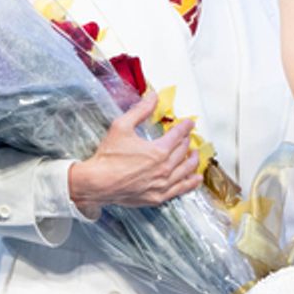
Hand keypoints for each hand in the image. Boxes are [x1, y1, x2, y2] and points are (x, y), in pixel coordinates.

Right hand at [67, 92, 200, 214]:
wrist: (98, 184)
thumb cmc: (108, 156)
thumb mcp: (122, 126)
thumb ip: (140, 110)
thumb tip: (153, 97)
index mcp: (158, 150)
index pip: (178, 135)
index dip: (185, 127)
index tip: (189, 123)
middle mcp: (164, 168)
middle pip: (183, 152)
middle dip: (187, 142)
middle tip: (188, 137)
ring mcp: (162, 184)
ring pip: (185, 171)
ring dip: (193, 161)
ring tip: (195, 155)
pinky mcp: (158, 197)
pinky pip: (180, 189)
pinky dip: (190, 183)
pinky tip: (195, 179)